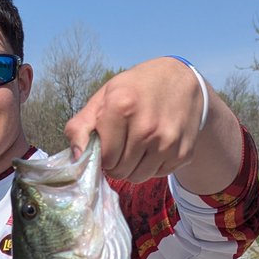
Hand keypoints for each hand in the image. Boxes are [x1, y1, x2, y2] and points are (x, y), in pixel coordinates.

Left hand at [65, 57, 204, 182]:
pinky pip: (157, 175)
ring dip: (133, 167)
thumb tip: (75, 157)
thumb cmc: (137, 89)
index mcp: (122, 107)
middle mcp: (147, 127)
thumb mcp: (105, 96)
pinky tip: (156, 145)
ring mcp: (167, 142)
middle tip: (123, 144)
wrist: (182, 81)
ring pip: (138, 177)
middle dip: (116, 163)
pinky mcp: (183, 154)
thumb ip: (81, 126)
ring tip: (138, 145)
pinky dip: (153, 166)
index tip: (108, 142)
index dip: (103, 154)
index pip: (105, 158)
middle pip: (120, 171)